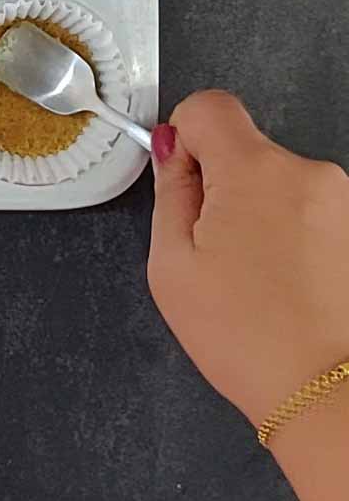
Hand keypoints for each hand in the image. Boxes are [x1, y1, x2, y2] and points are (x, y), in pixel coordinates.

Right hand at [147, 90, 348, 500]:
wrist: (328, 395)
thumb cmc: (250, 338)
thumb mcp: (172, 264)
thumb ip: (169, 191)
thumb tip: (171, 152)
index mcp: (253, 171)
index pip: (209, 105)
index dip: (184, 135)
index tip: (182, 177)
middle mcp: (307, 173)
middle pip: (244, 149)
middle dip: (221, 185)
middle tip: (214, 248)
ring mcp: (342, 202)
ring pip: (277, 182)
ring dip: (260, 213)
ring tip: (254, 277)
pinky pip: (309, 210)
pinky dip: (292, 235)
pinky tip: (285, 284)